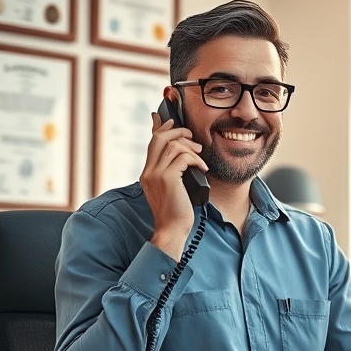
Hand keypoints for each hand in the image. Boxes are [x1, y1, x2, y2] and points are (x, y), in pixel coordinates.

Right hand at [141, 112, 207, 260]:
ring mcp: (156, 174)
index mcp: (148, 172)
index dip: (162, 127)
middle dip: (178, 132)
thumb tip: (184, 157)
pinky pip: (183, 157)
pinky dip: (196, 160)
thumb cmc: (177, 211)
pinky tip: (202, 168)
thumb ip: (174, 171)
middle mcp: (148, 171)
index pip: (153, 142)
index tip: (173, 121)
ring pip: (173, 145)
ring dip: (190, 147)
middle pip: (160, 138)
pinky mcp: (167, 178)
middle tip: (193, 138)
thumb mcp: (173, 188)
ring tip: (200, 156)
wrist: (172, 229)